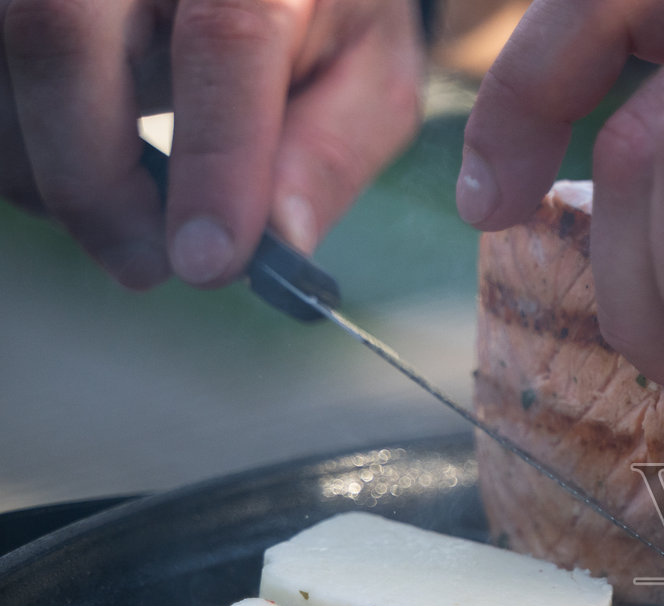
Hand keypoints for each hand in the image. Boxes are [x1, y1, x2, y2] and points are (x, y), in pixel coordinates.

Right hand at [0, 0, 424, 289]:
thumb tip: (280, 240)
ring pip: (6, 63)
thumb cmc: (329, 10)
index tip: (209, 262)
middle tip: (150, 265)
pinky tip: (90, 171)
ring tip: (131, 219)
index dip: (215, 161)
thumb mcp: (370, 74)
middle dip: (94, 181)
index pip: (225, 40)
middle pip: (62, 34)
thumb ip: (328, 152)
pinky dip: (27, 152)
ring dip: (50, 173)